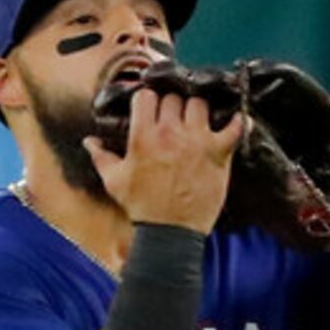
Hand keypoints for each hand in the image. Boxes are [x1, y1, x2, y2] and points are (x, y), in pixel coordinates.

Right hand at [85, 83, 241, 232]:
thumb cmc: (142, 207)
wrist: (170, 233)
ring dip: (197, 109)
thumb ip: (102, 157)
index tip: (150, 107)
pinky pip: (235, 127)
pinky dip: (239, 122)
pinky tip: (238, 120)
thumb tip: (90, 142)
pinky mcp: (218, 153)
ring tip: (196, 120)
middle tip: (173, 116)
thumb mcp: (114, 181)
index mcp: (143, 136)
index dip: (147, 100)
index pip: (146, 96)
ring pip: (199, 103)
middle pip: (173, 97)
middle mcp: (170, 133)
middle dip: (172, 104)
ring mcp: (197, 141)